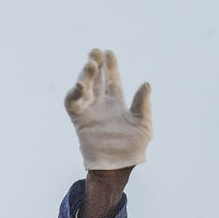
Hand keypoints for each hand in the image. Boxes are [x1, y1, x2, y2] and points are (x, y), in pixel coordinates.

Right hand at [64, 49, 151, 170]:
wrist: (117, 166)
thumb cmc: (133, 149)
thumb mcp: (144, 125)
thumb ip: (143, 105)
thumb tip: (146, 83)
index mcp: (117, 104)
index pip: (112, 80)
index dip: (111, 66)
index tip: (109, 52)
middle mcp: (102, 105)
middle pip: (96, 80)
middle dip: (95, 65)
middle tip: (95, 51)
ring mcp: (90, 112)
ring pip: (84, 88)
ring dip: (86, 75)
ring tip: (91, 64)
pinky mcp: (79, 120)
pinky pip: (72, 103)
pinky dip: (74, 93)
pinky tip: (81, 85)